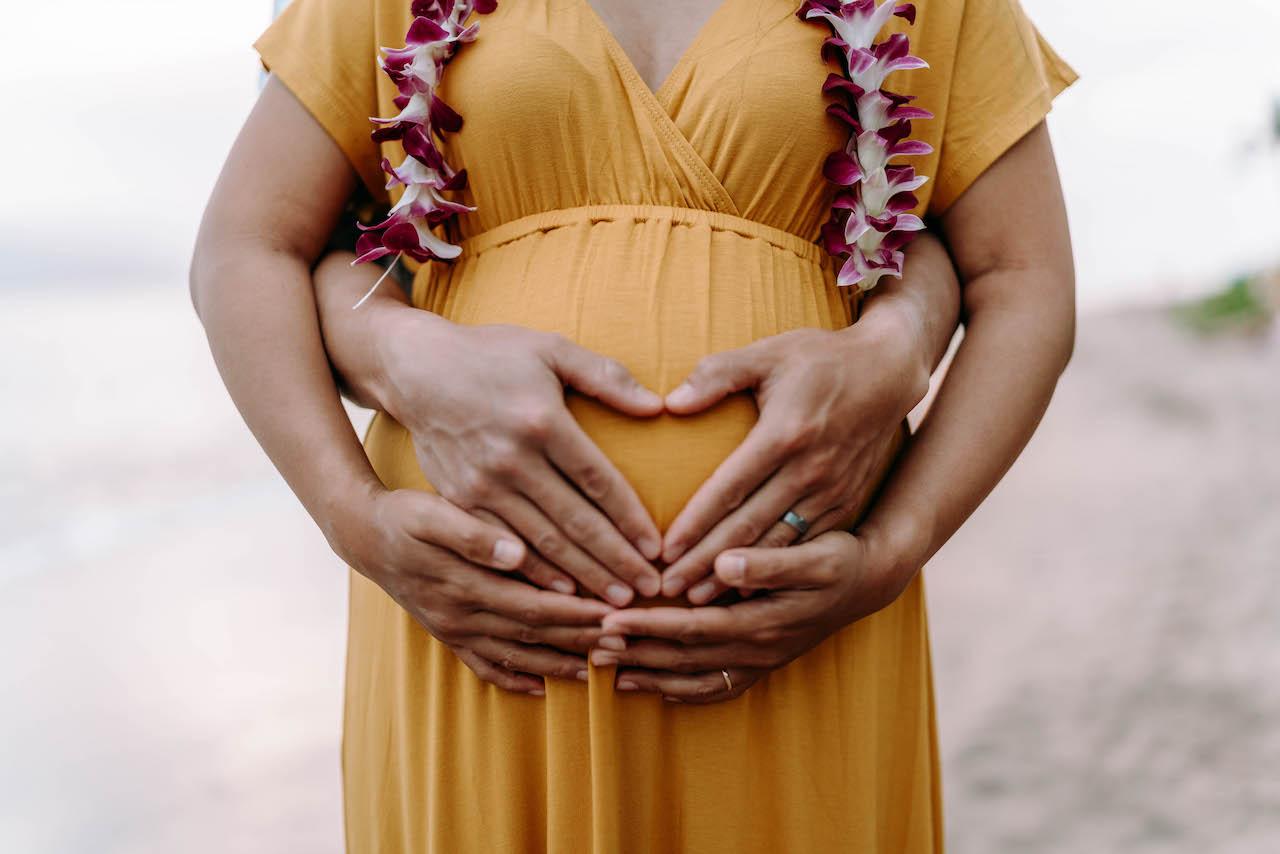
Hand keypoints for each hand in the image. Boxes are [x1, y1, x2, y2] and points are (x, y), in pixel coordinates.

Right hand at [328, 487, 616, 695]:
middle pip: (533, 635)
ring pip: (515, 656)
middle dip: (580, 642)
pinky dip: (514, 680)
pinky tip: (542, 688)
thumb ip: (474, 535)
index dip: (575, 614)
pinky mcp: (447, 635)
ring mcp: (454, 630)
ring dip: (557, 665)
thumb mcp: (432, 514)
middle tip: (624, 646)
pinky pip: (484, 666)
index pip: (534, 606)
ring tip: (599, 671)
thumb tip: (517, 552)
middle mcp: (461, 616)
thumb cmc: (404, 515)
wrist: (363, 535)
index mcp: (464, 585)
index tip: (614, 615)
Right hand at [373, 309, 664, 605]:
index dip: (631, 520)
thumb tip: (658, 406)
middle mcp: (512, 459)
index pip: (598, 482)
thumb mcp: (551, 349)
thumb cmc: (492, 355)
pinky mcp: (457, 501)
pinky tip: (562, 596)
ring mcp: (481, 484)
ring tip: (616, 604)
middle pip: (575, 522)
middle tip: (650, 592)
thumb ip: (606, 376)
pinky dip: (535, 575)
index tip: (658, 549)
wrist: (416, 368)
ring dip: (582, 577)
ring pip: (541, 543)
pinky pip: (502, 548)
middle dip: (615, 562)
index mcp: (542, 421)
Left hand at [591, 528, 918, 702]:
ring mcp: (761, 661)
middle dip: (636, 655)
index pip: (692, 628)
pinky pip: (717, 688)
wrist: (871, 580)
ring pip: (695, 679)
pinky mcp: (764, 663)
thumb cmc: (841, 559)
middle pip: (684, 658)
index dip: (649, 626)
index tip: (609, 621)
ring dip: (651, 678)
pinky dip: (684, 693)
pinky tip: (658, 691)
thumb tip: (725, 562)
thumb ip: (769, 561)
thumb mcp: (815, 554)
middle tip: (590, 649)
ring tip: (609, 676)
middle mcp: (758, 649)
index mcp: (762, 622)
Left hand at [659, 306, 929, 603]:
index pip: (730, 488)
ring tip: (696, 601)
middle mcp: (810, 470)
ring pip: (776, 546)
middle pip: (748, 528)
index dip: (695, 523)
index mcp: (785, 433)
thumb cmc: (819, 358)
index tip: (663, 550)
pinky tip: (745, 591)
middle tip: (666, 590)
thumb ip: (717, 374)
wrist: (889, 373)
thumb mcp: (768, 353)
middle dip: (705, 564)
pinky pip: (804, 546)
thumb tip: (672, 402)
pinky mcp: (846, 505)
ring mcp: (832, 492)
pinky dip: (773, 572)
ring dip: (736, 578)